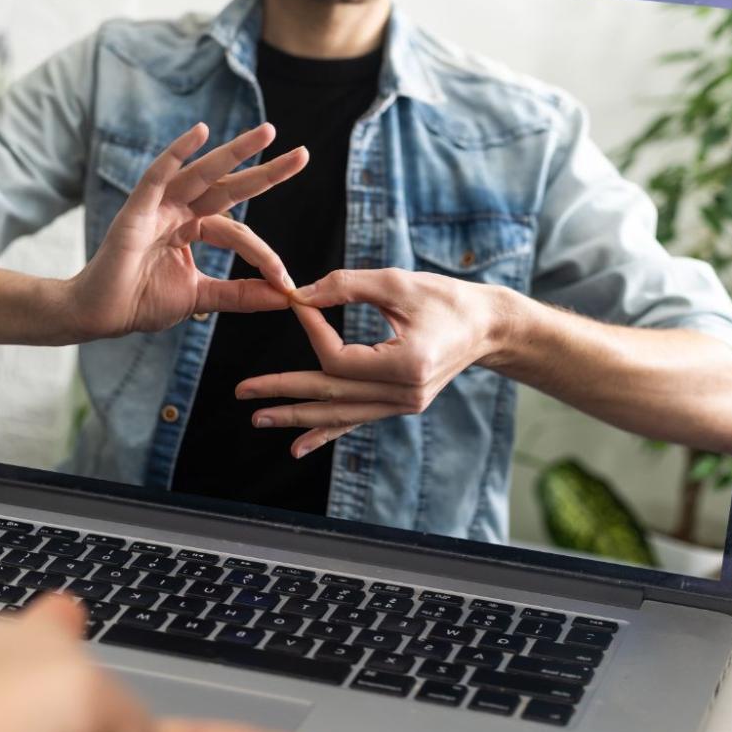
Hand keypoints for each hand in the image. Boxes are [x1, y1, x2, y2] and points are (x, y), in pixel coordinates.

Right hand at [60, 121, 308, 340]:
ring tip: (267, 133)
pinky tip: (200, 133)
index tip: (284, 280)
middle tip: (303, 155)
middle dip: (265, 171)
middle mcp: (178, 212)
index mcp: (193, 229)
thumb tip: (285, 296)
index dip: (262, 254)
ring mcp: (158, 207)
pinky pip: (158, 176)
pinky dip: (176, 153)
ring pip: (202, 174)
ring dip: (235, 152)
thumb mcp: (202, 296)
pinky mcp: (136, 210)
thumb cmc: (141, 302)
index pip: (238, 231)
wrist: (102, 315)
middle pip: (228, 186)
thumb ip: (241, 294)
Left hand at [234, 268, 518, 457]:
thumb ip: (345, 285)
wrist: (487, 326)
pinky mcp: (399, 406)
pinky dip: (325, 433)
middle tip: (243, 391)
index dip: (312, 332)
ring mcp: (402, 406)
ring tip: (258, 417)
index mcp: (407, 364)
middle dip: (284, 392)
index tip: (296, 304)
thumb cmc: (446, 299)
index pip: (341, 359)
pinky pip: (355, 422)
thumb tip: (297, 295)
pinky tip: (296, 448)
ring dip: (296, 417)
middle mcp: (405, 394)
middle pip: (332, 395)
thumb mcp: (397, 283)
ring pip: (339, 414)